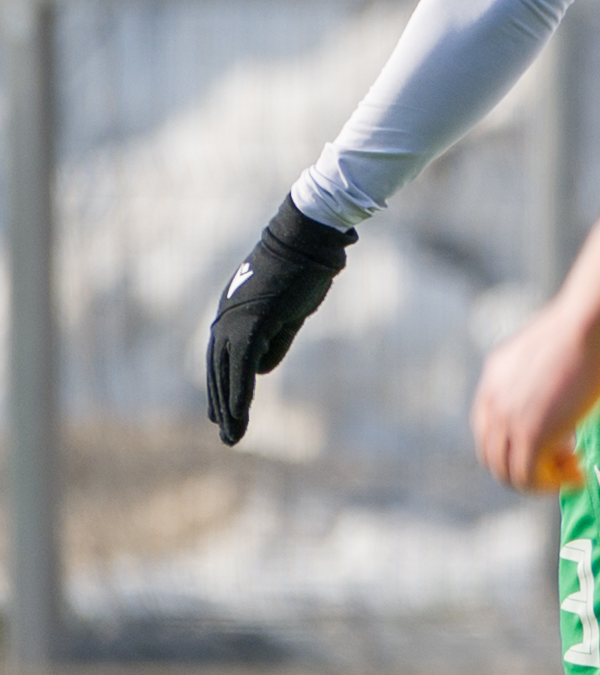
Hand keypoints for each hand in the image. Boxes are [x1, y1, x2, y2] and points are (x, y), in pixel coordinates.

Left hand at [200, 204, 353, 443]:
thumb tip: (261, 370)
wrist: (305, 238)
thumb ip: (275, 340)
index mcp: (233, 315)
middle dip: (221, 406)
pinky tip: (238, 415)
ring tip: (232, 436)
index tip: (221, 414)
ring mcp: (236, 322)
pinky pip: (241, 367)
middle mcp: (226, 321)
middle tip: (226, 435)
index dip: (221, 388)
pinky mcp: (251, 324)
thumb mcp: (289, 310)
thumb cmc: (303, 267)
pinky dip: (239, 393)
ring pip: (225, 375)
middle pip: (218, 372)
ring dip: (228, 408)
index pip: (222, 360)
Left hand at [470, 287, 599, 492]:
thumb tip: (578, 371)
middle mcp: (493, 401)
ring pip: (508, 473)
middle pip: (493, 455)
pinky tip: (578, 475)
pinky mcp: (531, 434)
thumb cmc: (592, 326)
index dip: (519, 442)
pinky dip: (552, 485)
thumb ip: (551, 368)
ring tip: (574, 470)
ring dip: (542, 479)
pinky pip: (530, 478)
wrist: (592, 323)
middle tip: (568, 459)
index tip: (557, 441)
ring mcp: (508, 420)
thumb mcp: (557, 347)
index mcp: (495, 376)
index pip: (489, 427)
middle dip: (529, 465)